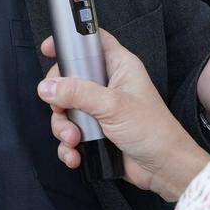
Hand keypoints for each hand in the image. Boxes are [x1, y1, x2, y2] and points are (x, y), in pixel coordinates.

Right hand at [38, 29, 205, 201]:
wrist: (163, 167)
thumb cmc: (152, 131)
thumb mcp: (112, 106)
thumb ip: (77, 93)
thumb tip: (47, 87)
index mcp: (119, 67)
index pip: (91, 42)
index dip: (70, 41)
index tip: (48, 49)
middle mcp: (108, 84)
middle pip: (69, 79)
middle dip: (59, 100)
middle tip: (62, 110)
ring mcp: (100, 109)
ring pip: (66, 109)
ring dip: (63, 128)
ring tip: (74, 140)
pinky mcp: (95, 131)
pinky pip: (70, 132)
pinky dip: (68, 145)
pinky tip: (75, 154)